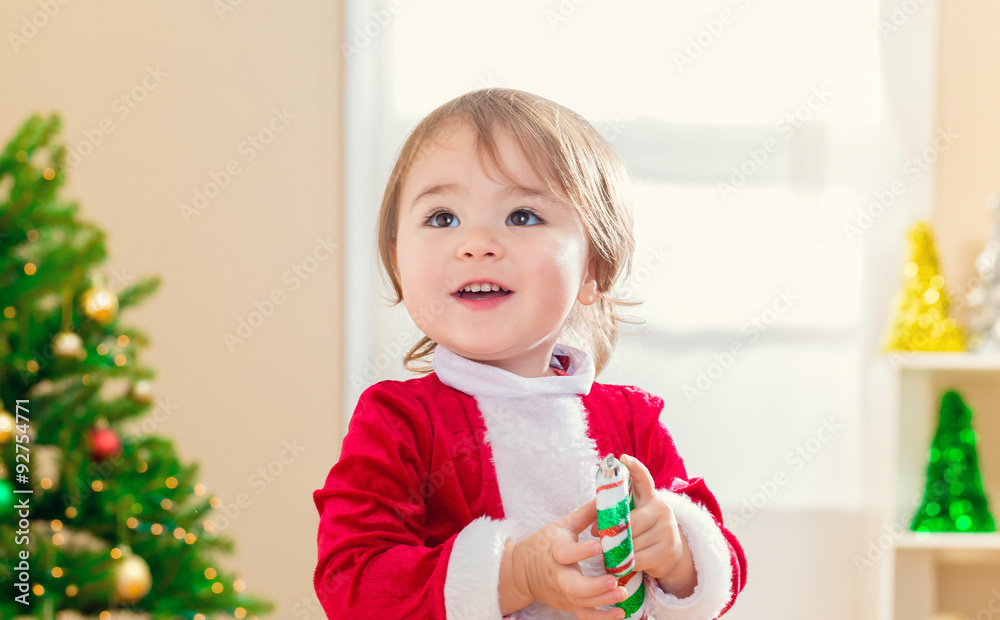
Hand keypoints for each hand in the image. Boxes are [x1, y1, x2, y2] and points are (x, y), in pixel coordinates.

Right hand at [512, 498, 629, 619]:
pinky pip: (584, 615)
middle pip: (573, 586)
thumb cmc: (543, 544)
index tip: (600, 546)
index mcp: (555, 551)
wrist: (521, 571)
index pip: (567, 552)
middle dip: (594, 586)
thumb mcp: (561, 526)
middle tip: (614, 580)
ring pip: (581, 602)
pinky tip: (620, 613)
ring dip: (603, 600)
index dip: (582, 551)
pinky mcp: (568, 605)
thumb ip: (584, 515)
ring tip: (623, 594)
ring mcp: (562, 593)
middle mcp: (557, 575)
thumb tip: (604, 497)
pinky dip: (601, 618)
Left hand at [591, 454, 695, 592]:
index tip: (623, 457)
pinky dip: (626, 563)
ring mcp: (667, 530)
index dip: (634, 468)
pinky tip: (621, 564)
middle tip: (599, 538)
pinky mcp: (668, 550)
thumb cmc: (644, 533)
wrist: (670, 555)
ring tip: (611, 553)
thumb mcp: (634, 518)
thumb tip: (594, 528)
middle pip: (631, 522)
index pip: (643, 479)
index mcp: (650, 498)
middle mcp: (661, 510)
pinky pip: (639, 558)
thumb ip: (617, 516)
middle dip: (613, 533)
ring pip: (633, 543)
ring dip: (618, 551)